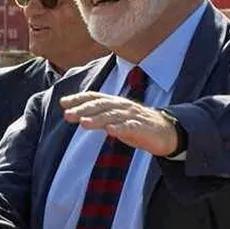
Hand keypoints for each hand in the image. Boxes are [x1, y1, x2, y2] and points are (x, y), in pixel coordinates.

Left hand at [60, 92, 177, 155]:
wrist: (167, 132)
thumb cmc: (137, 125)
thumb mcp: (116, 119)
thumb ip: (99, 117)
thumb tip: (79, 116)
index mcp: (115, 103)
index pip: (95, 97)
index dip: (79, 98)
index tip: (63, 102)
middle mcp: (122, 106)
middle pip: (101, 105)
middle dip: (83, 109)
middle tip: (67, 114)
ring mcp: (133, 116)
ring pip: (113, 116)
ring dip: (97, 119)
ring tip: (83, 123)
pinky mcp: (142, 128)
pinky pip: (130, 127)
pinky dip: (120, 128)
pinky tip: (110, 131)